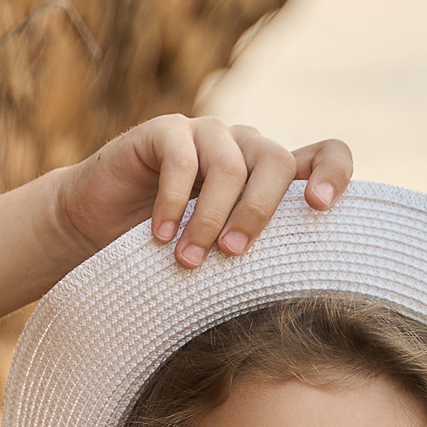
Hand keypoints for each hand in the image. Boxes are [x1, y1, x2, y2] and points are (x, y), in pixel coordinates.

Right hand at [49, 115, 353, 268]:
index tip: (321, 207)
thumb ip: (256, 253)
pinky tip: (159, 236)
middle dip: (256, 213)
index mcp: (269, 172)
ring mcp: (204, 133)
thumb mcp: (219, 253)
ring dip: (209, 220)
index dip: (333, 172)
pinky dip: (173, 203)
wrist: (92, 227)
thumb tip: (302, 294)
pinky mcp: (164, 132)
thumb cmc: (163, 251)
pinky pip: (181, 160)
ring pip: (230, 166)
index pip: (324, 152)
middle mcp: (243, 145)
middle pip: (277, 161)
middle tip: (231, 255)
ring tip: (187, 261)